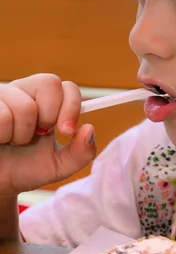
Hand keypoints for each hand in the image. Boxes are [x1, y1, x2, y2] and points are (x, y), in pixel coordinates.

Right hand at [0, 74, 95, 196]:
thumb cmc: (24, 169)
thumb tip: (89, 129)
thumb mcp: (59, 166)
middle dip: (48, 117)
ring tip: (12, 141)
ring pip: (25, 106)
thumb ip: (81, 153)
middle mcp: (25, 91)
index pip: (68, 87)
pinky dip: (3, 135)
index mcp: (46, 102)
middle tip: (36, 135)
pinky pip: (2, 117)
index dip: (71, 106)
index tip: (66, 131)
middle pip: (50, 83)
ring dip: (21, 135)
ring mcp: (3, 94)